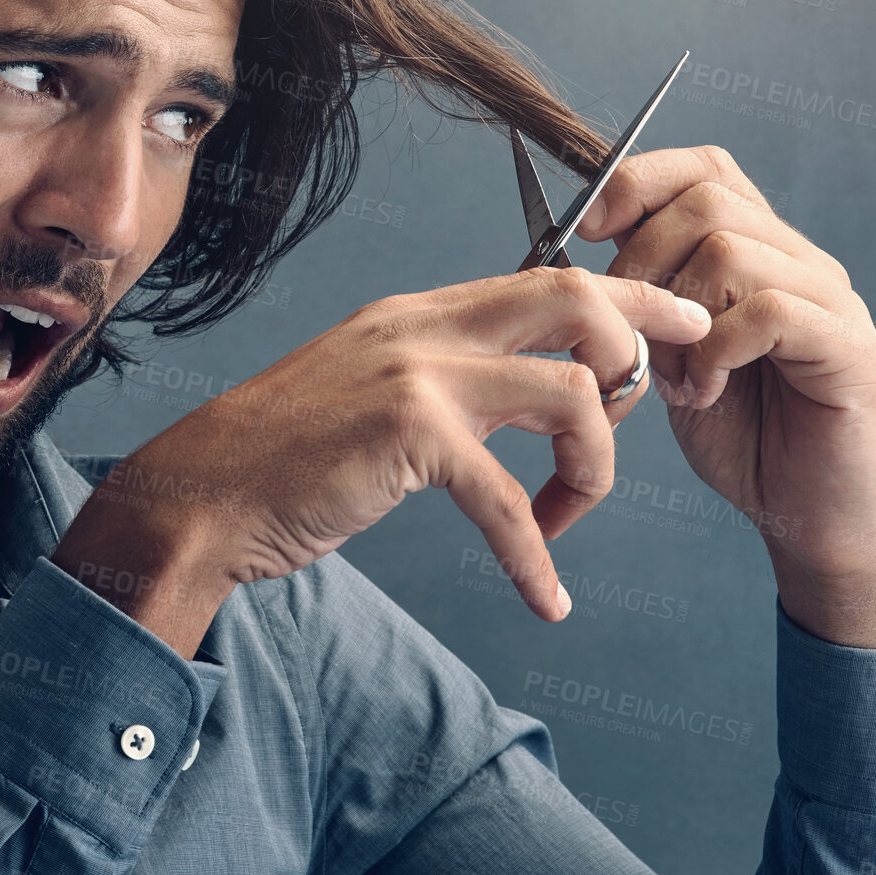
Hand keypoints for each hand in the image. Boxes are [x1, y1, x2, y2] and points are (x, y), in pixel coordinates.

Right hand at [54, 267, 710, 643]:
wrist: (199, 494)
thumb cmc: (280, 458)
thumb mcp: (368, 389)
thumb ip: (442, 377)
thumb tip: (524, 394)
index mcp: (417, 313)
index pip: (546, 277)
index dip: (625, 295)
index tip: (675, 322)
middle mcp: (423, 326)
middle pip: (575, 298)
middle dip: (642, 342)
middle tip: (666, 396)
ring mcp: (417, 373)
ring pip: (572, 392)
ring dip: (596, 467)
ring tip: (570, 517)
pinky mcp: (409, 434)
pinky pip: (510, 499)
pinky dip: (536, 557)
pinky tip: (543, 597)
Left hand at [573, 146, 875, 646]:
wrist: (807, 518)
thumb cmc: (738, 435)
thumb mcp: (668, 352)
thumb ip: (643, 295)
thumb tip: (580, 242)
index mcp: (760, 251)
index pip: (705, 168)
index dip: (640, 183)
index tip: (584, 229)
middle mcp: (803, 262)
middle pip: (707, 201)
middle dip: (640, 261)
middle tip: (628, 334)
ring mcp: (833, 302)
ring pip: (731, 251)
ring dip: (677, 316)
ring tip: (674, 377)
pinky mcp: (853, 351)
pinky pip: (771, 311)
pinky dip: (717, 350)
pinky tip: (704, 392)